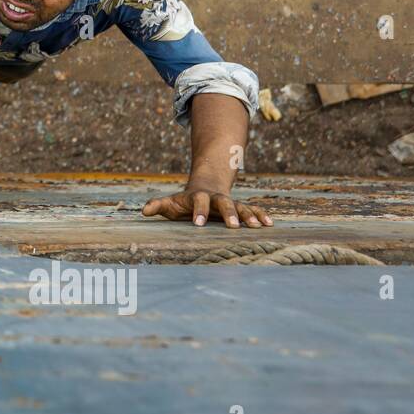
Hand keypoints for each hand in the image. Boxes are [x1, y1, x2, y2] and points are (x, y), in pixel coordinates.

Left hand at [141, 189, 273, 228]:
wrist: (205, 187)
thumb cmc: (184, 201)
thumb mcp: (171, 203)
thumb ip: (158, 205)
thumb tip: (144, 211)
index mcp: (198, 197)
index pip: (198, 202)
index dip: (198, 212)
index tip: (198, 224)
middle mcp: (216, 198)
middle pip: (223, 202)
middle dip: (229, 213)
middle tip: (233, 226)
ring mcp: (230, 202)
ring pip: (241, 206)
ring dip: (249, 215)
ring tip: (257, 226)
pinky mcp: (241, 208)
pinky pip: (253, 210)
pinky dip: (261, 216)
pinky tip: (270, 224)